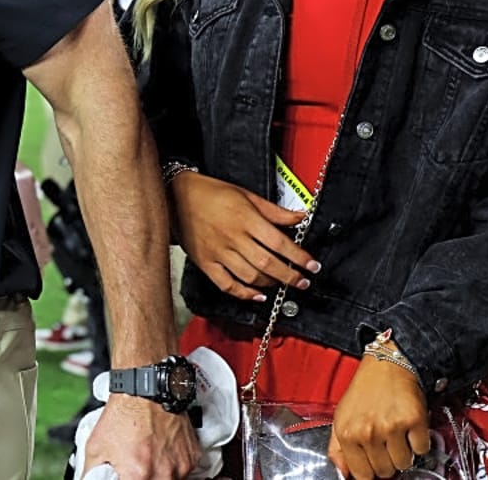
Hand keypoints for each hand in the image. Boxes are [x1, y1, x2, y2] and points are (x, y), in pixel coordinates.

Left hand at [83, 393, 200, 479]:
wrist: (146, 390)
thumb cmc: (124, 414)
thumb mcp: (95, 446)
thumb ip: (92, 472)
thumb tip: (90, 479)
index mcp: (137, 475)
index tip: (125, 476)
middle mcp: (162, 474)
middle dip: (141, 479)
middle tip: (136, 467)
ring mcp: (180, 467)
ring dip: (157, 475)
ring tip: (147, 457)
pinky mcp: (191, 458)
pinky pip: (182, 471)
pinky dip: (171, 465)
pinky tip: (160, 451)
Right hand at [169, 170, 319, 300]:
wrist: (175, 195)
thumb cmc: (210, 192)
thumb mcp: (245, 194)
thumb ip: (274, 210)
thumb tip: (300, 216)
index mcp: (244, 218)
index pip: (279, 242)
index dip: (299, 257)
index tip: (312, 265)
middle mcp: (232, 237)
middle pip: (267, 263)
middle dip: (290, 276)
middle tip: (302, 281)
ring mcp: (217, 252)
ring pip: (250, 276)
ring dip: (271, 284)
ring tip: (282, 283)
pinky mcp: (205, 262)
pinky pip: (226, 284)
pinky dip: (244, 293)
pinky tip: (257, 295)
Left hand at [329, 357, 430, 479]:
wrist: (386, 366)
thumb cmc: (364, 392)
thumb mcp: (341, 418)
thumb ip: (338, 449)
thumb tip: (343, 474)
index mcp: (346, 433)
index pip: (362, 475)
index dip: (370, 471)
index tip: (374, 463)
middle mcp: (368, 432)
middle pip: (385, 471)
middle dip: (387, 460)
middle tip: (385, 442)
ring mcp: (391, 427)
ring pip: (404, 463)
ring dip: (404, 452)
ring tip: (397, 433)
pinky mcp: (414, 421)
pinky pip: (422, 449)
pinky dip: (419, 442)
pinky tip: (409, 427)